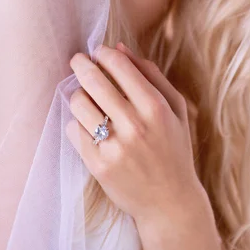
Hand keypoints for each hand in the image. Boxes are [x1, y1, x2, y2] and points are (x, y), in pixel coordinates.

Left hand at [66, 43, 201, 223]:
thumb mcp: (175, 107)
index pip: (119, 66)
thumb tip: (120, 47)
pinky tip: (88, 123)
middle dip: (81, 64)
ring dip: (78, 94)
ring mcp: (114, 147)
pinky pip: (74, 131)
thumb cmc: (173, 147)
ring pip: (79, 104)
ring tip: (84, 95)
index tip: (97, 50)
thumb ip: (151, 74)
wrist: (169, 202)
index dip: (103, 53)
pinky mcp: (98, 166)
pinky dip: (77, 122)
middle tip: (77, 60)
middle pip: (94, 81)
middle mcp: (134, 125)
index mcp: (155, 107)